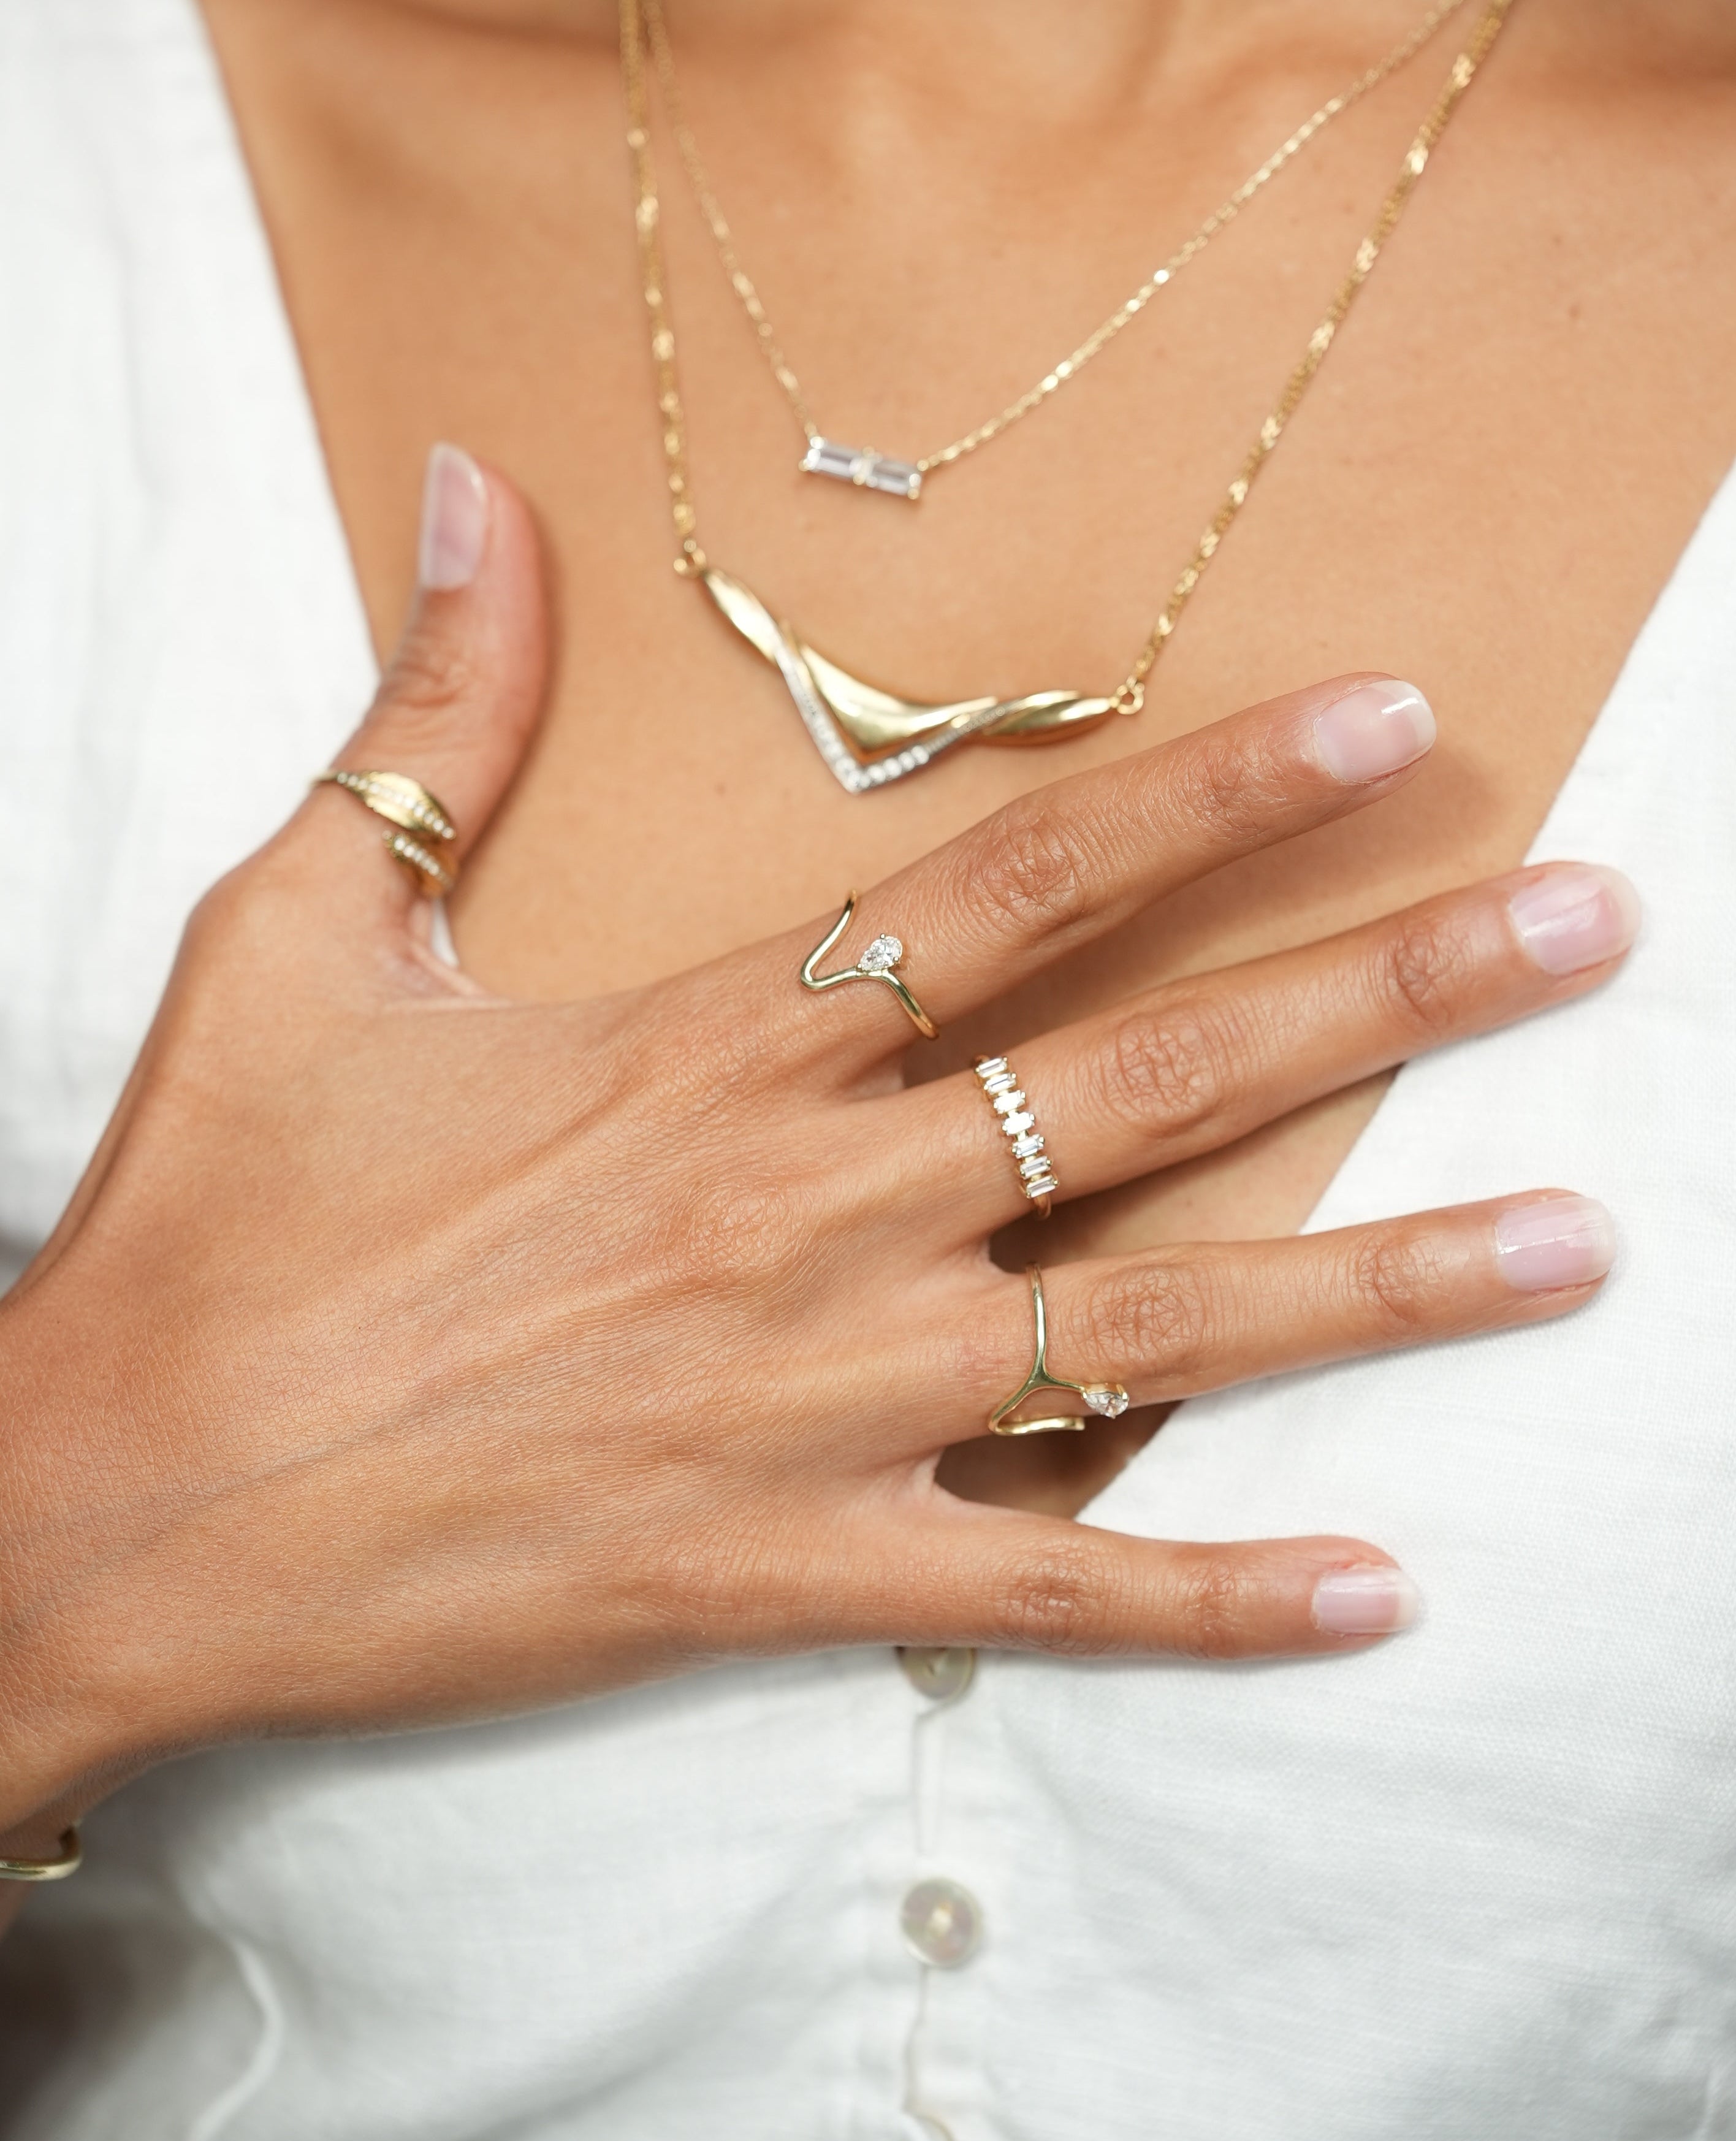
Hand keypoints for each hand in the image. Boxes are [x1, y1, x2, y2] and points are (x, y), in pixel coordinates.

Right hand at [0, 449, 1633, 1840]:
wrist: (126, 1496)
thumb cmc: (219, 1218)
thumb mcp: (304, 930)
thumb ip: (435, 719)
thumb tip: (474, 498)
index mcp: (714, 1053)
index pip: (1022, 886)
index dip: (1218, 794)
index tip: (1389, 730)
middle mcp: (812, 1212)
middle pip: (1154, 1078)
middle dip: (1386, 991)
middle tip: (1584, 932)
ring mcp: (820, 1397)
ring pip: (1159, 1327)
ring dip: (1380, 1280)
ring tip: (1572, 1240)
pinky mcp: (786, 1565)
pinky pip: (1044, 1584)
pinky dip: (1210, 1601)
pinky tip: (1372, 1591)